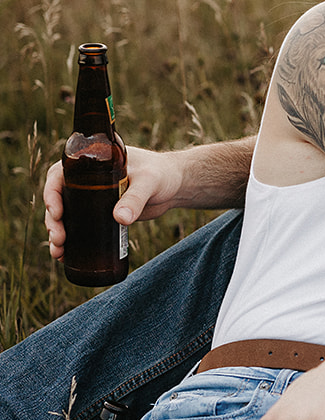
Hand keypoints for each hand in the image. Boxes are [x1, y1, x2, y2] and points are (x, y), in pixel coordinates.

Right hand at [44, 146, 184, 259]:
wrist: (177, 185)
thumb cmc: (163, 174)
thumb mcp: (149, 182)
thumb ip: (135, 199)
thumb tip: (120, 220)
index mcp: (92, 163)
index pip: (59, 174)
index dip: (51, 193)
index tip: (57, 212)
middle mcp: (87, 179)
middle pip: (58, 198)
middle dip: (53, 220)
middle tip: (59, 239)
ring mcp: (92, 198)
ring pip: (65, 215)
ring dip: (57, 233)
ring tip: (58, 253)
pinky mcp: (101, 214)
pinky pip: (78, 226)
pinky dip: (70, 241)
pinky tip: (65, 256)